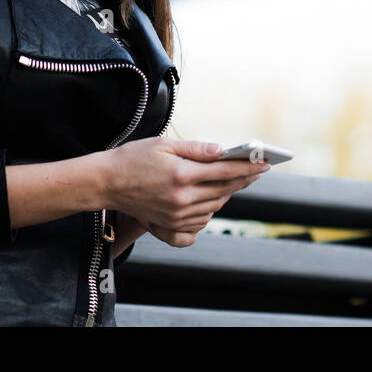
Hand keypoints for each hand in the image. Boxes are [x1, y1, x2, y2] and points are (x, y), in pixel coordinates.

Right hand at [102, 138, 269, 247]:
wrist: (106, 182)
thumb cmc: (133, 158)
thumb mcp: (164, 144)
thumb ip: (196, 149)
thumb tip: (222, 150)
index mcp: (182, 175)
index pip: (226, 171)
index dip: (248, 167)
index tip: (265, 163)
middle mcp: (181, 199)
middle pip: (224, 190)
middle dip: (243, 179)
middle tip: (257, 170)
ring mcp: (176, 216)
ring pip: (214, 207)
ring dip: (227, 194)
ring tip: (233, 181)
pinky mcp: (169, 227)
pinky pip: (200, 224)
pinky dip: (209, 212)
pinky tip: (209, 201)